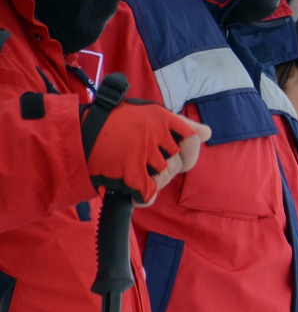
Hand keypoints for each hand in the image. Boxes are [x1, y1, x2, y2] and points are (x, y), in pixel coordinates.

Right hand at [81, 97, 207, 203]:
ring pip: (164, 178)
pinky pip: (149, 194)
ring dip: (152, 180)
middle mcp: (155, 134)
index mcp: (160, 117)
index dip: (188, 151)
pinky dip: (141, 196)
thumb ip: (179, 125)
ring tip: (132, 168)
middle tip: (142, 158)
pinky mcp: (132, 174)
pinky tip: (131, 188)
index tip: (175, 150)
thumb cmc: (111, 124)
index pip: (192, 140)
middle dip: (165, 167)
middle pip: (178, 163)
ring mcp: (144, 155)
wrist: (75, 138)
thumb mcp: (146, 115)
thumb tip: (207, 133)